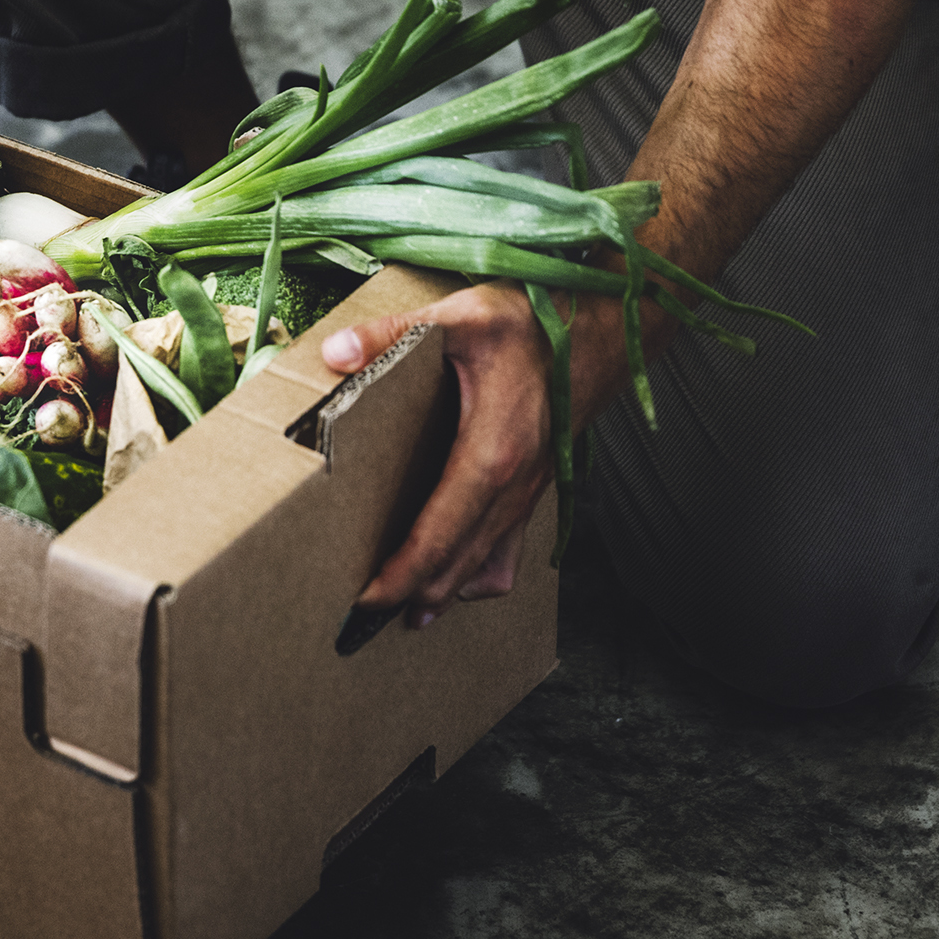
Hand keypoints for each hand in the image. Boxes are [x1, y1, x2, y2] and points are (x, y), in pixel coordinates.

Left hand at [321, 281, 555, 630]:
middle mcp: (513, 486)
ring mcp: (528, 491)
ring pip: (486, 565)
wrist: (602, 326)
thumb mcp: (460, 317)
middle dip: (413, 597)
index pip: (438, 537)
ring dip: (446, 591)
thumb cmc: (537, 323)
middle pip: (459, 566)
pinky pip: (509, 549)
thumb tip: (335, 355)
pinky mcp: (535, 487)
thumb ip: (391, 335)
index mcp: (492, 456)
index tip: (366, 599)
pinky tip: (459, 581)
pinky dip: (481, 572)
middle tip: (365, 620)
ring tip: (406, 612)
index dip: (401, 575)